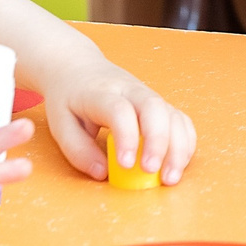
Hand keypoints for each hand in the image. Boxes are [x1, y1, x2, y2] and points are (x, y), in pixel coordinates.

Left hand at [34, 52, 197, 185]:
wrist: (80, 68)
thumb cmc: (69, 98)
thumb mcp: (60, 124)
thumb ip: (78, 151)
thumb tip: (102, 173)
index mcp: (101, 93)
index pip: (120, 111)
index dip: (127, 137)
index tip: (126, 165)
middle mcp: (131, 90)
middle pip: (154, 108)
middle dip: (158, 142)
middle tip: (152, 171)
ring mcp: (149, 95)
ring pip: (172, 114)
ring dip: (178, 146)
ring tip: (170, 177)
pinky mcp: (160, 104)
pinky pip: (181, 119)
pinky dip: (185, 141)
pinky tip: (180, 162)